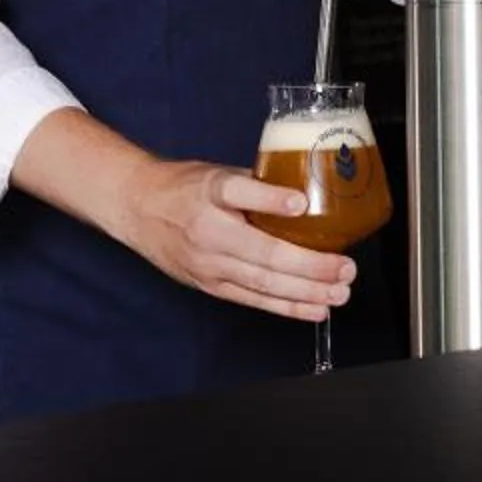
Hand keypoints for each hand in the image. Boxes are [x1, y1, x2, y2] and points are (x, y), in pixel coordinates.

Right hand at [113, 158, 354, 322]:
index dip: (271, 200)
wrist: (137, 208)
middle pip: (262, 253)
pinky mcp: (209, 285)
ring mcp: (208, 264)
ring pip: (262, 283)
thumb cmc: (182, 187)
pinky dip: (286, 307)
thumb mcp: (216, 172)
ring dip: (305, 292)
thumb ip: (257, 187)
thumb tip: (306, 197)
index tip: (300, 204)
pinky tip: (314, 309)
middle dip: (309, 266)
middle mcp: (208, 232)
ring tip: (338, 293)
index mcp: (210, 194)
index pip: (240, 194)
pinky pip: (253, 300)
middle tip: (345, 268)